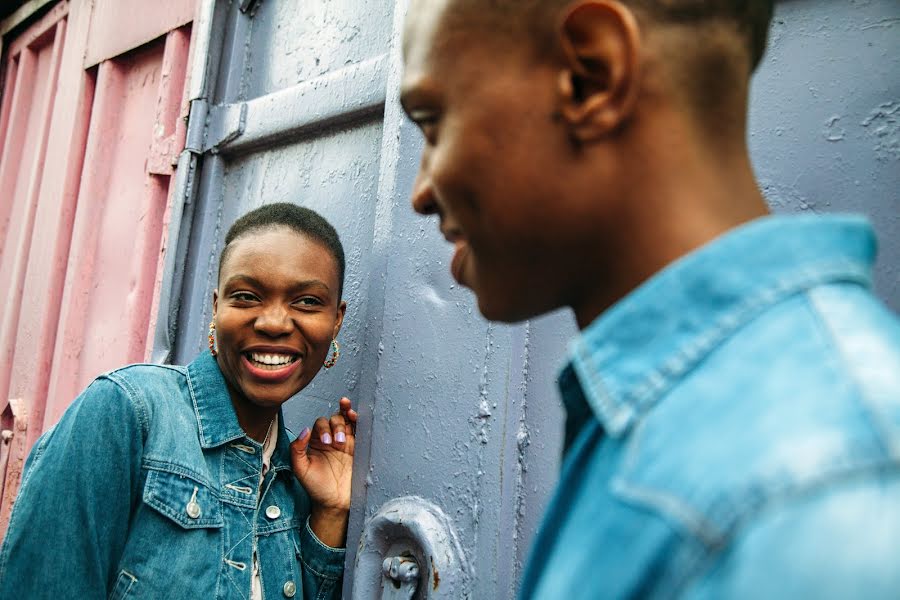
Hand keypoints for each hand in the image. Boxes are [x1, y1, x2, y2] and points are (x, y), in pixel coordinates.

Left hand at [290, 397, 356, 545]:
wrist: (335, 503)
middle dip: (337, 425)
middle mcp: (330, 440)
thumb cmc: (316, 488)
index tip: (327, 443)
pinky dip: (358, 421)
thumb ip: (297, 450)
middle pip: (334, 419)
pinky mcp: (358, 449)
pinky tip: (356, 417)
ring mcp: (345, 443)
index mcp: (316, 442)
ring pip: (346, 421)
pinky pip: (359, 431)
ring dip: (347, 414)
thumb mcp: (300, 470)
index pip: (320, 424)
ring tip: (350, 415)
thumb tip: (305, 430)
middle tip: (339, 442)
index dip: (323, 429)